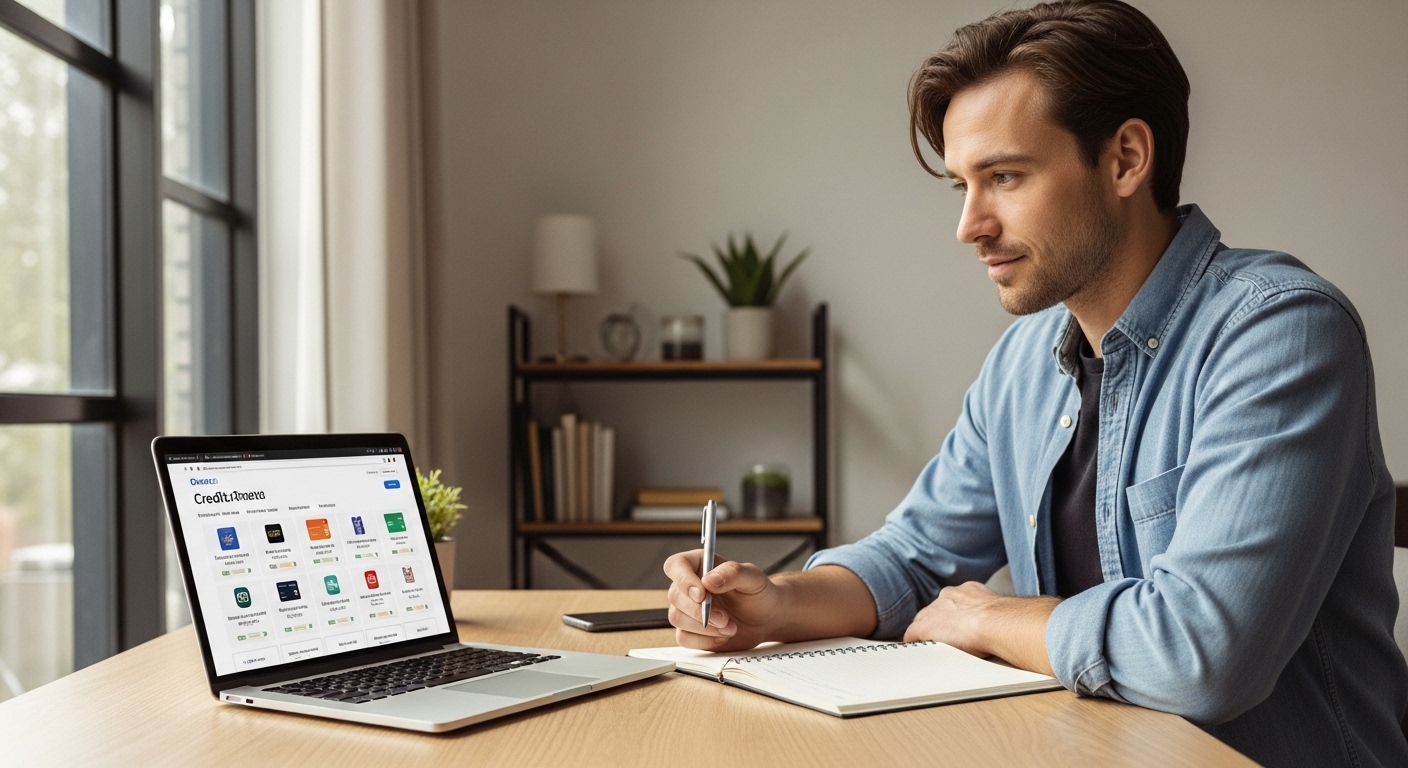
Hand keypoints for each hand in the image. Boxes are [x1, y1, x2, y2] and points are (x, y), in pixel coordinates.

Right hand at [663, 549, 781, 651]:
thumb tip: (709, 580)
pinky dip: (704, 641)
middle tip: (724, 618)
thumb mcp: (753, 578)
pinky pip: (683, 638)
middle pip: (674, 595)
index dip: (683, 579)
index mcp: (700, 565)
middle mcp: (689, 586)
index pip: (675, 565)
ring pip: (677, 618)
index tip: (701, 593)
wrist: (765, 619)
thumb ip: (732, 573)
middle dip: (699, 611)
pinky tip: (722, 635)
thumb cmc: (758, 593)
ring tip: (730, 627)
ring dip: (705, 627)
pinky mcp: (690, 631)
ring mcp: (687, 609)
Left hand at [903, 581, 1057, 674]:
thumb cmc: (1010, 621)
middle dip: (939, 625)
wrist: (998, 622)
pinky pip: (912, 636)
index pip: (954, 603)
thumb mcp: (1006, 613)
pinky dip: (914, 645)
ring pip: (924, 623)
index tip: (959, 626)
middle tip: (946, 640)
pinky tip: (917, 654)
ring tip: (933, 649)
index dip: (955, 617)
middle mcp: (949, 597)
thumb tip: (1026, 623)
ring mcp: (934, 611)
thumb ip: (1003, 615)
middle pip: (935, 611)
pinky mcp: (924, 627)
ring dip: (928, 636)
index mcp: (969, 591)